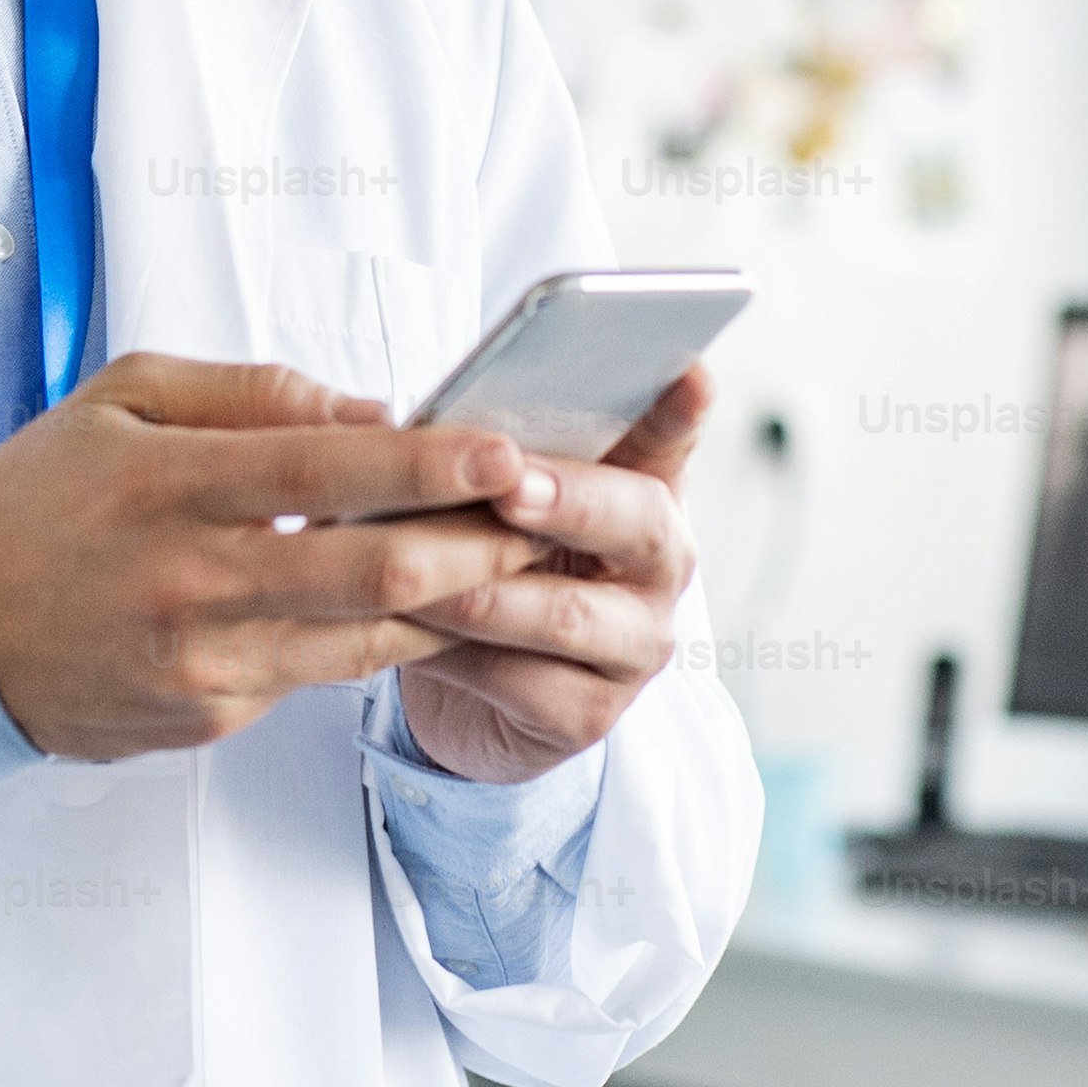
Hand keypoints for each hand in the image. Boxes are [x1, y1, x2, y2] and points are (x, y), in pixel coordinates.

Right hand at [0, 354, 564, 760]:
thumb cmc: (39, 501)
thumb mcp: (119, 401)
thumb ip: (248, 393)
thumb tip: (368, 411)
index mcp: (165, 485)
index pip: (322, 469)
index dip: (426, 465)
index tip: (503, 449)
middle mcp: (189, 581)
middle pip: (371, 571)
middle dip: (477, 546)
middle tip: (545, 517)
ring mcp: (204, 663)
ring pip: (366, 637)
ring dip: (453, 603)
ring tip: (513, 562)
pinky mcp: (212, 718)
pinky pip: (319, 673)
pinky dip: (379, 639)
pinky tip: (423, 608)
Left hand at [392, 365, 708, 784]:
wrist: (471, 688)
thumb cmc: (485, 562)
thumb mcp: (488, 501)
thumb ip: (481, 461)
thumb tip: (405, 422)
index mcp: (642, 487)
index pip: (669, 436)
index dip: (679, 408)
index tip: (688, 371)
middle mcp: (660, 564)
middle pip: (638, 519)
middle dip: (569, 498)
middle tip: (507, 485)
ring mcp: (636, 643)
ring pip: (567, 613)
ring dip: (483, 589)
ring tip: (407, 564)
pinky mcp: (590, 714)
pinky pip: (518, 681)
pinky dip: (450, 653)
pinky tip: (399, 632)